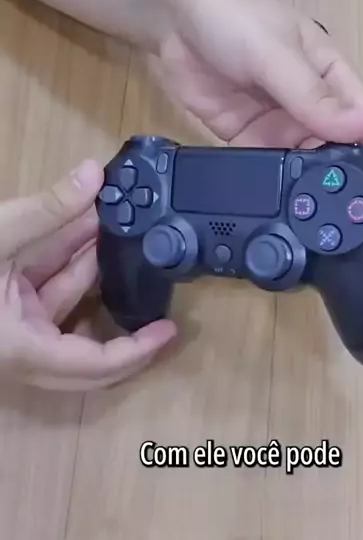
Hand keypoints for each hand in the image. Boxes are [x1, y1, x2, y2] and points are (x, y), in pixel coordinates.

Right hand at [0, 161, 175, 390]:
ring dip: (86, 265)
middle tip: (156, 283)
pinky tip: (79, 225)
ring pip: (60, 306)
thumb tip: (91, 174)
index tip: (170, 333)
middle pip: (84, 344)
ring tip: (113, 222)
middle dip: (116, 304)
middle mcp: (16, 350)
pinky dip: (58, 261)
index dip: (137, 352)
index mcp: (18, 352)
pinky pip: (38, 291)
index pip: (94, 365)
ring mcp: (5, 329)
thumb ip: (42, 211)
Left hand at [155, 0, 362, 243]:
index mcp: (336, 81)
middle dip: (357, 199)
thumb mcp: (277, 54)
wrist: (171, 15)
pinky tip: (283, 221)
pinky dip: (277, 196)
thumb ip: (314, 96)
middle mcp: (314, 110)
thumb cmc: (233, 18)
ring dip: (316, 202)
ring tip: (326, 241)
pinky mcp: (248, 141)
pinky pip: (269, 174)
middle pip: (346, 161)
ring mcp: (280, 128)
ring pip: (308, 173)